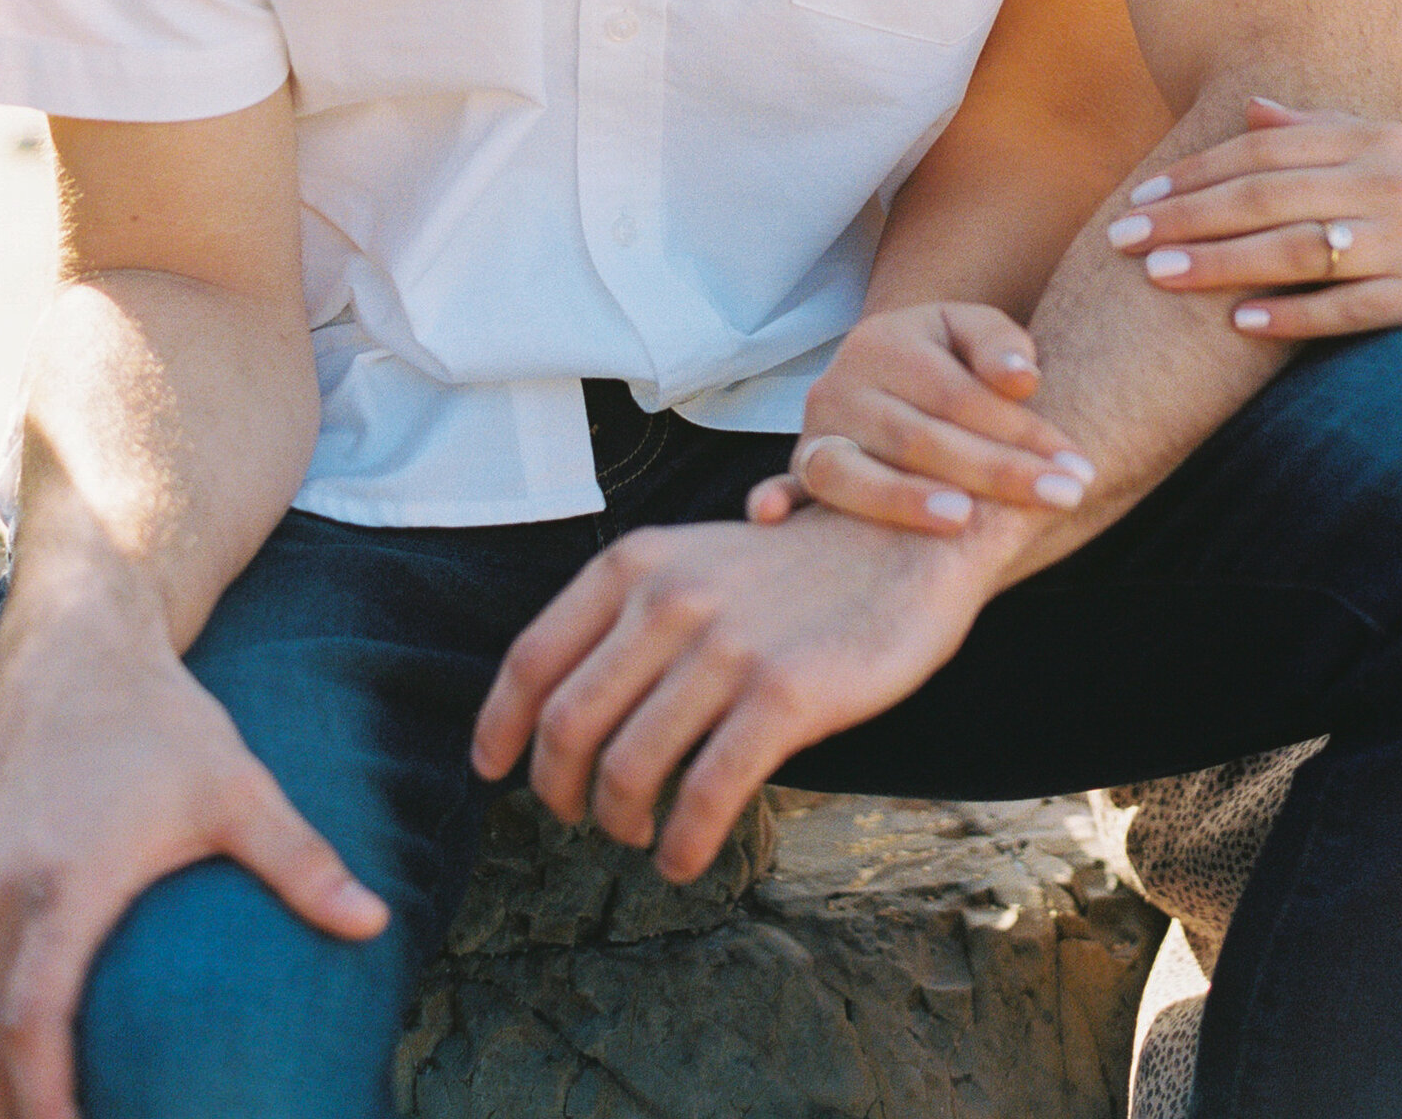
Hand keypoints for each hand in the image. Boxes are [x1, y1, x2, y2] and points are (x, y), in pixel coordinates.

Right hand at [0, 585, 386, 1118]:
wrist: (76, 646)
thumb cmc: (162, 719)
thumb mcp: (236, 786)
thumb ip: (300, 861)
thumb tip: (376, 923)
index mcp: (63, 880)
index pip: (32, 1017)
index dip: (44, 1091)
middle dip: (14, 1107)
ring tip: (39, 1118)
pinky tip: (19, 1050)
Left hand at [471, 509, 997, 881]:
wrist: (906, 543)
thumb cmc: (797, 568)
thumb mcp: (697, 560)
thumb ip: (632, 616)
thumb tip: (561, 709)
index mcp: (636, 564)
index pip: (532, 660)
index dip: (500, 728)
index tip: (494, 771)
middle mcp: (669, 599)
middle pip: (568, 726)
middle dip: (560, 793)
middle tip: (582, 817)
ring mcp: (726, 648)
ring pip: (628, 768)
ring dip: (621, 823)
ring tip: (642, 836)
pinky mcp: (784, 695)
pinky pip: (705, 793)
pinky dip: (682, 843)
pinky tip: (686, 858)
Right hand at [742, 303, 1095, 534]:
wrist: (893, 371)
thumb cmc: (951, 357)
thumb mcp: (975, 329)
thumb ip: (1001, 344)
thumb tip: (1021, 378)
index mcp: (884, 341)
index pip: (959, 394)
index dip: (1021, 432)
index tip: (1076, 467)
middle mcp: (839, 386)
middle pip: (917, 437)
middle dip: (996, 473)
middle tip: (1062, 498)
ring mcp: (813, 433)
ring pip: (849, 473)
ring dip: (903, 500)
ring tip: (963, 521)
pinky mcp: (800, 474)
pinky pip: (785, 491)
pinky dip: (774, 502)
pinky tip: (771, 519)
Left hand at [1105, 96, 1401, 339]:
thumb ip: (1330, 130)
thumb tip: (1252, 110)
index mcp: (1381, 140)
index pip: (1270, 149)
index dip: (1200, 170)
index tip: (1142, 195)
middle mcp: (1394, 180)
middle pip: (1270, 194)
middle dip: (1188, 215)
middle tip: (1122, 238)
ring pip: (1301, 246)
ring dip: (1222, 262)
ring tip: (1159, 278)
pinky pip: (1355, 306)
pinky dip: (1295, 315)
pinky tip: (1242, 325)